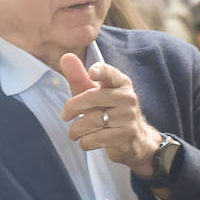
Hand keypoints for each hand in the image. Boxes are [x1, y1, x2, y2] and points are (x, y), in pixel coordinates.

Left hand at [59, 53, 162, 176]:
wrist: (134, 139)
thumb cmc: (108, 111)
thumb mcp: (94, 93)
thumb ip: (79, 76)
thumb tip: (66, 57)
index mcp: (120, 82)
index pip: (109, 73)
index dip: (100, 71)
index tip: (91, 72)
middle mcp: (127, 97)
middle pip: (91, 98)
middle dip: (71, 108)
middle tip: (65, 116)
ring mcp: (128, 116)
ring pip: (92, 121)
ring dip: (76, 129)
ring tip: (74, 132)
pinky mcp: (126, 135)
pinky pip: (96, 138)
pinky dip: (85, 142)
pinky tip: (86, 141)